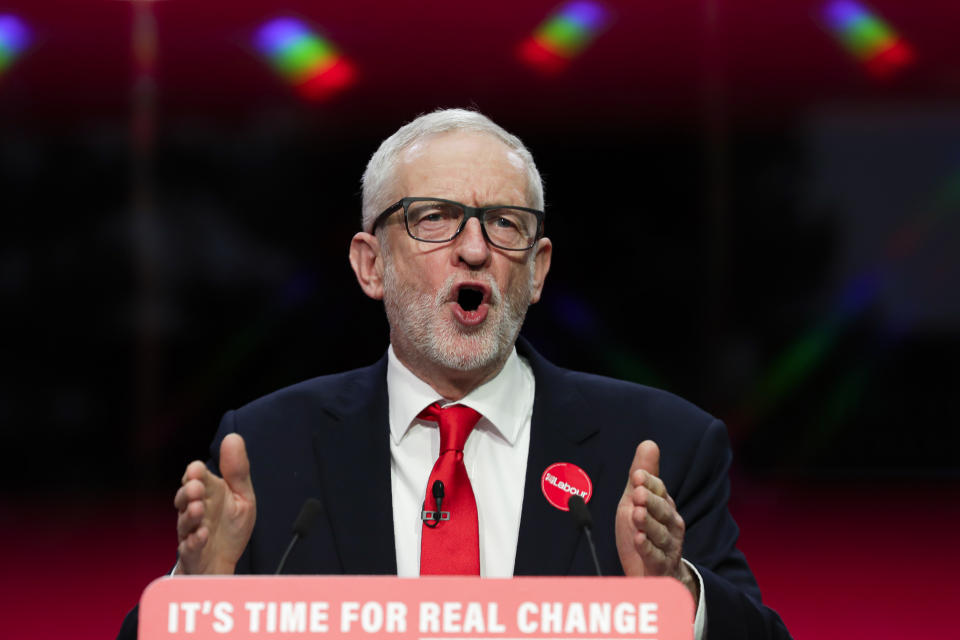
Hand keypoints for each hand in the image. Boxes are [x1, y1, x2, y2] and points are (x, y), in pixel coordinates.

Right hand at [173, 433, 255, 574]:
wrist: (225, 563)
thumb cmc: (230, 529)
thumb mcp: (242, 496)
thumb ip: (237, 470)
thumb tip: (233, 437)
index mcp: (208, 494)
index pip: (196, 478)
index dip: (194, 474)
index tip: (196, 470)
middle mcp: (196, 511)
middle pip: (185, 498)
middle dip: (188, 492)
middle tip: (195, 487)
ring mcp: (192, 532)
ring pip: (185, 522)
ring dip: (190, 515)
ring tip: (198, 508)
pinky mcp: (193, 554)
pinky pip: (189, 548)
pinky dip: (195, 541)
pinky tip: (202, 535)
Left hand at [615, 441, 698, 605]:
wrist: (650, 572)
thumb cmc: (643, 531)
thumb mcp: (637, 501)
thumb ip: (644, 475)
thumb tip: (649, 443)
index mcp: (664, 507)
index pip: (659, 491)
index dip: (649, 483)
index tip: (636, 476)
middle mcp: (670, 525)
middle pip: (663, 511)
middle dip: (651, 502)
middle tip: (638, 494)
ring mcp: (667, 546)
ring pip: (659, 533)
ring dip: (648, 523)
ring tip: (636, 514)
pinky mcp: (660, 566)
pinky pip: (655, 556)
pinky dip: (647, 548)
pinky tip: (638, 540)